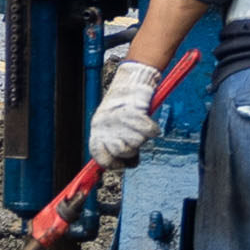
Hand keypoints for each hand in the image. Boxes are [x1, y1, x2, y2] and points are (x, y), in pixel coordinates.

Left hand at [87, 55, 167, 169]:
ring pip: (136, 143)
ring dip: (141, 137)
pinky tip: (147, 121)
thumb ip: (113, 146)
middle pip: (122, 152)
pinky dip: (152, 128)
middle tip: (132, 138)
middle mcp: (105, 126)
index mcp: (97, 131)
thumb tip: (122, 165)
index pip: (101, 158)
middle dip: (130, 150)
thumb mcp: (111, 127)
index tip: (120, 164)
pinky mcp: (136, 112)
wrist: (129, 84)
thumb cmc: (121, 109)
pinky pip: (150, 131)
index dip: (112, 164)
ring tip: (137, 125)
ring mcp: (120, 119)